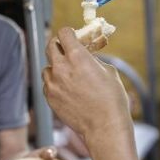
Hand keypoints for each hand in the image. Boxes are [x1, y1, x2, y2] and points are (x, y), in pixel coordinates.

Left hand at [43, 28, 131, 142]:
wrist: (105, 126)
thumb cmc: (112, 99)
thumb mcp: (108, 71)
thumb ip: (91, 59)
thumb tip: (85, 54)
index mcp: (77, 56)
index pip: (63, 33)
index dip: (68, 33)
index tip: (71, 36)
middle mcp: (61, 67)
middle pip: (50, 46)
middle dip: (58, 46)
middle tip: (66, 50)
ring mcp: (52, 83)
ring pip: (47, 67)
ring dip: (56, 67)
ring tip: (69, 75)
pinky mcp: (49, 97)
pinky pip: (48, 84)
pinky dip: (55, 83)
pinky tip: (67, 89)